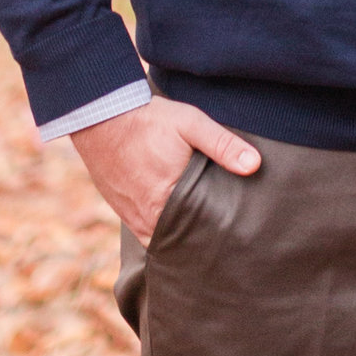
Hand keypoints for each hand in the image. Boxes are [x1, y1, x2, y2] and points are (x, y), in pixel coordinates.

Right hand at [73, 95, 259, 242]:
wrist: (101, 114)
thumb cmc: (148, 119)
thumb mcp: (190, 123)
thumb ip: (223, 145)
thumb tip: (254, 165)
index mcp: (166, 199)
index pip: (200, 232)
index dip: (217, 234)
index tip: (235, 234)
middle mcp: (146, 217)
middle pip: (181, 240)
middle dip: (201, 240)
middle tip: (225, 238)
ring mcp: (131, 217)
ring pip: (163, 240)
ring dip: (181, 237)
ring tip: (205, 234)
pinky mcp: (122, 212)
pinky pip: (147, 233)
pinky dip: (163, 231)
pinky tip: (179, 224)